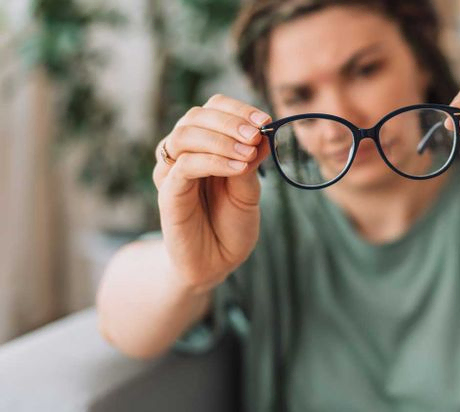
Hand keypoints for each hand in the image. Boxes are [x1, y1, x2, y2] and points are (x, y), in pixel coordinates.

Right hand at [152, 94, 271, 294]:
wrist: (217, 263)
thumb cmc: (231, 225)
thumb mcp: (249, 190)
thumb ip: (251, 162)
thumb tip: (264, 134)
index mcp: (205, 146)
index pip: (212, 109)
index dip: (237, 109)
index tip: (266, 119)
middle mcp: (183, 154)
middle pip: (195, 116)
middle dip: (230, 121)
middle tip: (258, 133)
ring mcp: (172, 172)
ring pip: (185, 135)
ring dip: (222, 139)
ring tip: (249, 153)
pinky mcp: (168, 193)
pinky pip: (185, 166)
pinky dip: (214, 161)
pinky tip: (238, 168)